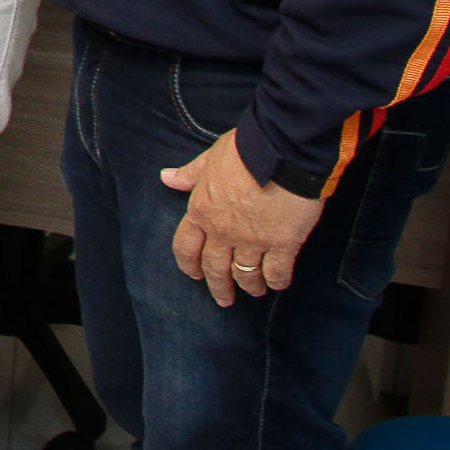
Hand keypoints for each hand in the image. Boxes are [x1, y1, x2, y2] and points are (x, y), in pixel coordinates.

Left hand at [164, 130, 322, 303]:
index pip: (186, 247)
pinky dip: (276, 281)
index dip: (189, 265)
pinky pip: (276, 273)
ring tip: (254, 291)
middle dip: (219, 287)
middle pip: (216, 269)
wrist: (282, 150)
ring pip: (246, 275)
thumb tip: (167, 178)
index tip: (195, 276)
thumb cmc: (245, 149)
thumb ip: (191, 174)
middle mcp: (223, 231)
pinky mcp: (283, 244)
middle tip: (224, 300)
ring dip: (249, 286)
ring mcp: (252, 240)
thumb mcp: (210, 159)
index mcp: (201, 210)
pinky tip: (277, 283)